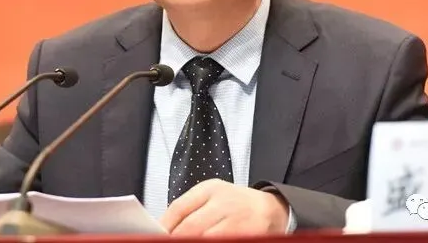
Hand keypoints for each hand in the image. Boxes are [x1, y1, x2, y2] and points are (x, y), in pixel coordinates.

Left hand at [160, 179, 288, 236]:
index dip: (164, 226)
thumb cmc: (236, 205)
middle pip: (191, 226)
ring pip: (207, 238)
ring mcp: (237, 220)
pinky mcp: (249, 234)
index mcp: (210, 189)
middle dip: (176, 238)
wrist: (273, 210)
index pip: (179, 208)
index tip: (154, 236)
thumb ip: (190, 209)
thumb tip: (164, 228)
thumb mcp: (213, 197)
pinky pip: (225, 242)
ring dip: (193, 242)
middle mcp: (224, 202)